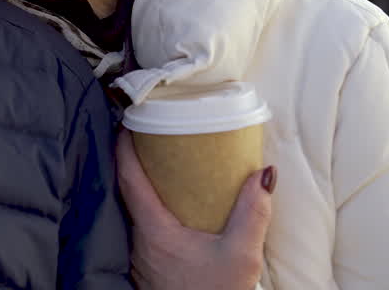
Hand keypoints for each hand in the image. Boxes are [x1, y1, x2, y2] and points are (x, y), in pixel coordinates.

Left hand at [116, 131, 273, 289]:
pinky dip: (151, 208)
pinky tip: (171, 205)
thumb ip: (253, 213)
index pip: (127, 178)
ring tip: (161, 163)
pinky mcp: (148, 267)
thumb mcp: (242, 256)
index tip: (128, 122)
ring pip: (133, 210)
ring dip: (143, 185)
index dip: (124, 147)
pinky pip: (142, 227)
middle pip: (126, 190)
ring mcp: (140, 255)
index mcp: (153, 230)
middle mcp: (139, 241)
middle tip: (149, 135)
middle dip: (135, 160)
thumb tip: (264, 175)